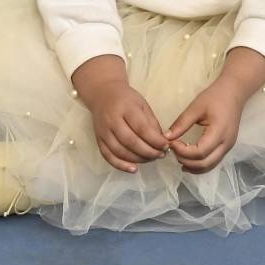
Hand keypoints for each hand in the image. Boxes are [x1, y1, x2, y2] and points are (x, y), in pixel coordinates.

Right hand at [71, 55, 167, 172]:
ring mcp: (103, 131)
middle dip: (148, 151)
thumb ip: (152, 123)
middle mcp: (112, 120)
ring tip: (151, 159)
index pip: (142, 128)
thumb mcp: (143, 105)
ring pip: (119, 151)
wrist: (103, 95)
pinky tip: (133, 169)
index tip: (166, 146)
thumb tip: (162, 142)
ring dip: (137, 159)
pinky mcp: (98, 139)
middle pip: (130, 141)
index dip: (155, 140)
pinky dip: (120, 165)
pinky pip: (108, 156)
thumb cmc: (127, 100)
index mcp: (126, 108)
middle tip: (161, 155)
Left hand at [164, 47, 264, 172]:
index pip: (199, 152)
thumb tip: (166, 138)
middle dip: (186, 160)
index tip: (171, 142)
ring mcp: (228, 146)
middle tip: (173, 150)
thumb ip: (181, 123)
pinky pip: (213, 161)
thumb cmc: (216, 96)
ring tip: (179, 156)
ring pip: (209, 166)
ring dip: (192, 166)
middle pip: (204, 163)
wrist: (235, 92)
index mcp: (219, 132)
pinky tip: (188, 160)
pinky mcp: (227, 146)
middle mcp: (226, 143)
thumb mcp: (196, 107)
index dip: (183, 152)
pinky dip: (199, 164)